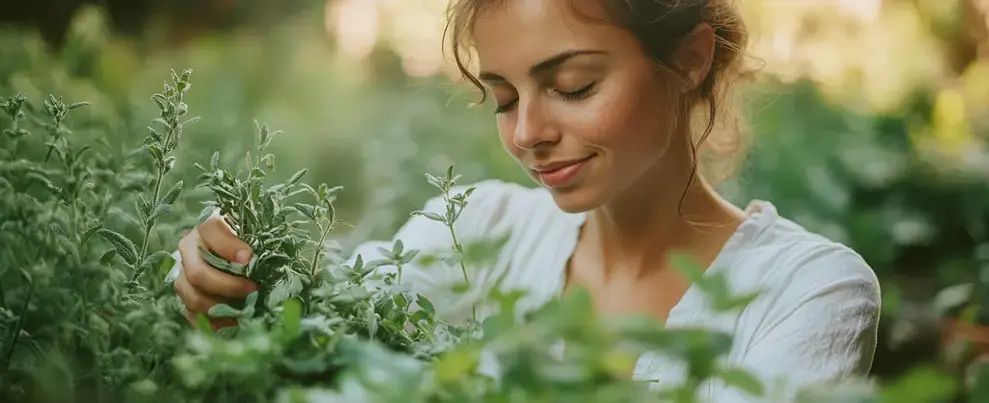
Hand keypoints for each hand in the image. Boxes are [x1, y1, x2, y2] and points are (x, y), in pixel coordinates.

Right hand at [175, 213, 256, 329]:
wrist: (223, 250)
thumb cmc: (244, 240)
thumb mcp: (250, 235)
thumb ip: (257, 243)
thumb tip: (268, 265)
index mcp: (206, 228)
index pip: (210, 231)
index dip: (228, 246)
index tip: (249, 258)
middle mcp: (189, 249)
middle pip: (198, 273)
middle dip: (228, 286)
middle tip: (253, 290)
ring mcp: (183, 273)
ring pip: (193, 296)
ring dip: (220, 307)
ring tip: (244, 311)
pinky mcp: (186, 294)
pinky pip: (192, 314)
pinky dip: (213, 323)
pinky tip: (232, 323)